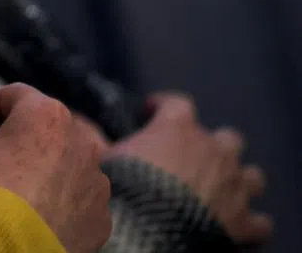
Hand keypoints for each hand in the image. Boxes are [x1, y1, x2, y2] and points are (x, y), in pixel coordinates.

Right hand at [0, 83, 111, 252]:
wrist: (16, 245)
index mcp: (46, 114)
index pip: (11, 96)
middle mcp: (80, 139)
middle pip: (43, 128)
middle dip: (16, 137)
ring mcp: (96, 178)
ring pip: (64, 162)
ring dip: (41, 168)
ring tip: (15, 187)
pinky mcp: (101, 213)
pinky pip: (76, 197)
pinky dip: (57, 199)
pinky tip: (35, 211)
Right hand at [106, 92, 272, 244]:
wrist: (151, 229)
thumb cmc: (124, 186)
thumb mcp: (98, 155)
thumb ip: (94, 137)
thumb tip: (74, 123)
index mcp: (178, 128)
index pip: (177, 103)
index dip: (163, 106)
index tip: (149, 111)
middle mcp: (213, 151)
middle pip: (227, 138)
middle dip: (213, 146)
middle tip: (192, 158)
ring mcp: (233, 186)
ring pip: (252, 176)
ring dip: (238, 181)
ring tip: (220, 190)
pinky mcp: (244, 222)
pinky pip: (260, 222)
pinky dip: (250, 222)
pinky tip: (236, 225)